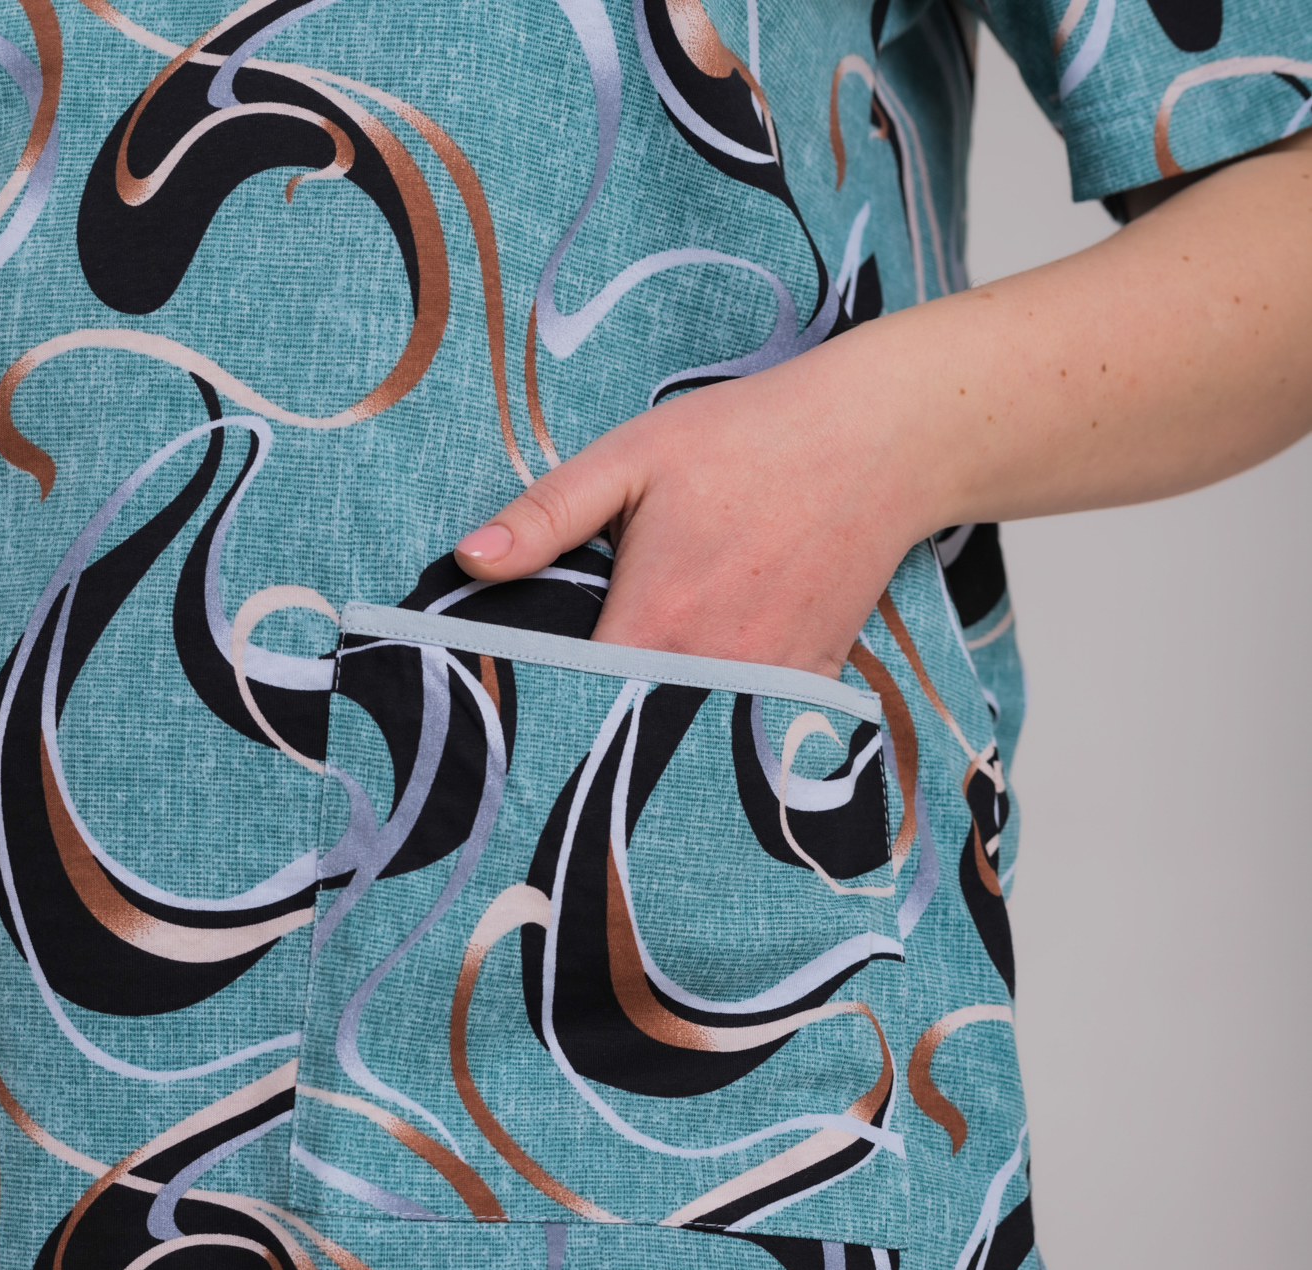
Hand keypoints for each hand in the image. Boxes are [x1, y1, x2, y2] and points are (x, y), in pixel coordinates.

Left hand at [455, 130, 1311, 673]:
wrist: (881, 442)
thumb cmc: (750, 439)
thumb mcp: (632, 458)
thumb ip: (547, 515)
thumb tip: (469, 560)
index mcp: (654, 622)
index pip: (573, 702)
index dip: (539, 714)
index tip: (511, 726)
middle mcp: (711, 671)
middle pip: (631, 736)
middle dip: (595, 738)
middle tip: (548, 750)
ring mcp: (767, 687)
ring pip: (692, 740)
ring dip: (658, 739)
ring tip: (622, 733)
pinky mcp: (809, 687)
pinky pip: (749, 726)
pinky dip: (720, 726)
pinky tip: (698, 710)